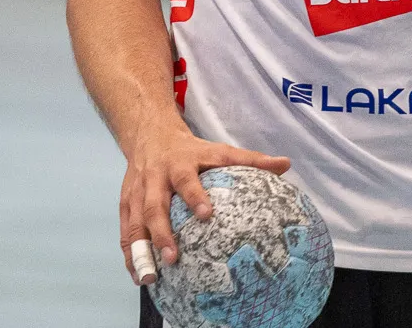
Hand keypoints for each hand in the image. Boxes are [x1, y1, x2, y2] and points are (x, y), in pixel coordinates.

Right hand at [118, 120, 288, 284]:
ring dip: (141, 249)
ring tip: (151, 276)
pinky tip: (138, 275)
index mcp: (181, 163)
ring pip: (136, 221)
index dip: (195, 195)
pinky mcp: (126, 203)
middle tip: (173, 257)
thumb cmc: (190, 150)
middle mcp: (156, 178)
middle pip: (155, 204)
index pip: (187, 179)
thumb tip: (285, 164)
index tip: (207, 214)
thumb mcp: (218, 150)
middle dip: (162, 231)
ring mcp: (138, 191)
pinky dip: (130, 253)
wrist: (149, 134)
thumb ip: (249, 160)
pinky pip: (126, 230)